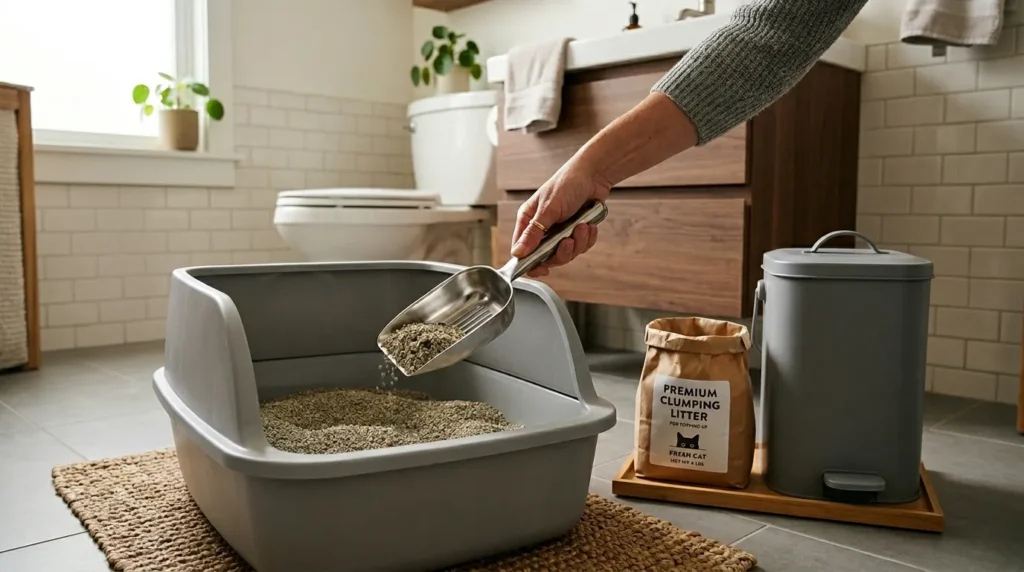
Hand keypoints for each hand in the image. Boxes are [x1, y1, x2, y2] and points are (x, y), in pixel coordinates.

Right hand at [510, 159, 610, 277]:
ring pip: (566, 254)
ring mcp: (559, 231)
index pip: (522, 249)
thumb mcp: (548, 209)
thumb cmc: (567, 183)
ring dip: (577, 242)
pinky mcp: (575, 232)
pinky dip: (587, 239)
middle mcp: (542, 228)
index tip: (541, 269)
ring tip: (582, 227)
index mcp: (529, 220)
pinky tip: (589, 225)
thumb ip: (534, 233)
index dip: (530, 262)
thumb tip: (518, 253)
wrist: (594, 175)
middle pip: (546, 257)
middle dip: (561, 252)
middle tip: (568, 241)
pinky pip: (581, 247)